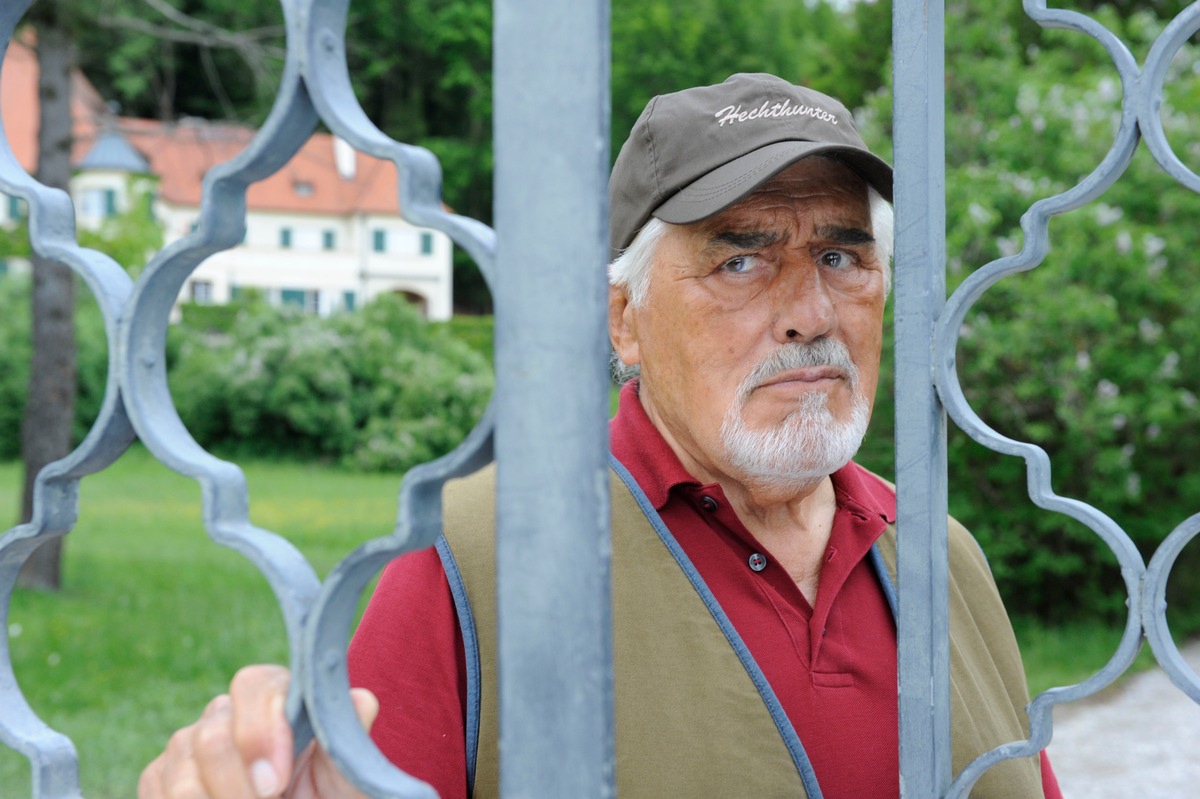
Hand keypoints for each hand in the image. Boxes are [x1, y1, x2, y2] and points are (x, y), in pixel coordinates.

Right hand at [139, 665, 377, 798]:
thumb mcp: (345, 782)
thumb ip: (347, 744)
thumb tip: (361, 701)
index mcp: (278, 697)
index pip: (254, 685)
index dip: (259, 731)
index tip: (276, 781)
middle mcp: (229, 712)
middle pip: (210, 734)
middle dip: (236, 786)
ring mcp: (190, 743)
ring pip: (178, 767)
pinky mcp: (161, 776)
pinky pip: (155, 787)